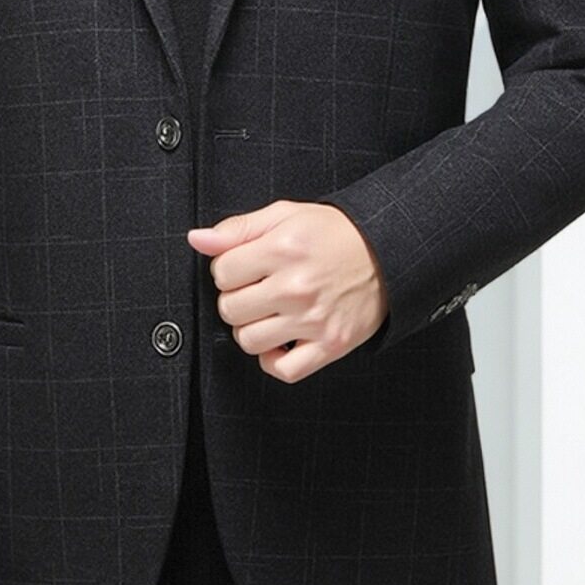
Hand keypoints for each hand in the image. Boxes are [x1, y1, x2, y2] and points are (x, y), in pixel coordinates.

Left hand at [187, 199, 388, 381]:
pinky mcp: (330, 344)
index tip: (244, 267)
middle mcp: (296, 287)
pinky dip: (274, 360)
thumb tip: (197, 239)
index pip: (221, 272)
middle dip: (237, 298)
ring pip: (249, 340)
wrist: (386, 252)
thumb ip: (238, 228)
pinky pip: (283, 370)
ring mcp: (313, 319)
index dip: (228, 269)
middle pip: (230, 309)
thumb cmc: (334, 233)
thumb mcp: (285, 214)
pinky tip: (280, 340)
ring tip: (269, 312)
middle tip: (257, 288)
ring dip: (252, 328)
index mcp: (282, 249)